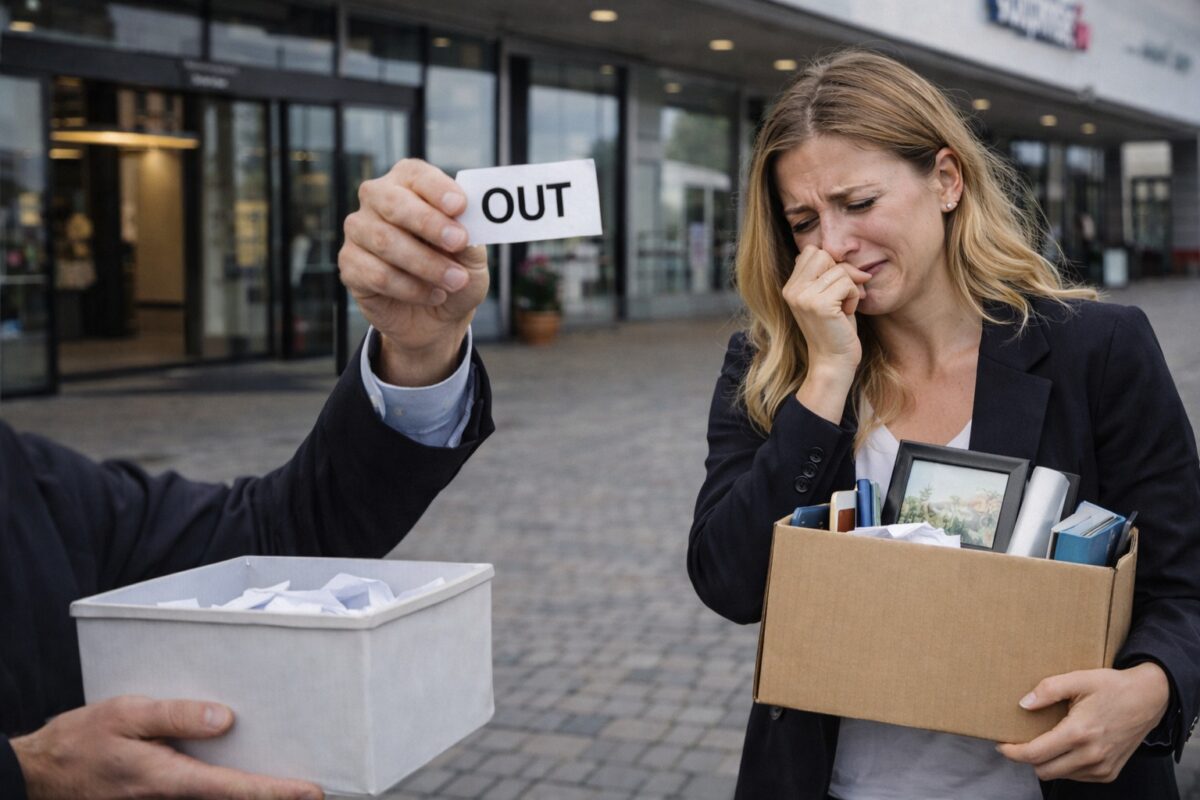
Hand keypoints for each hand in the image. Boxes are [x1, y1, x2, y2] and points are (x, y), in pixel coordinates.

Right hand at [11, 695, 322, 799]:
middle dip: (269, 795)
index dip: (275, 792)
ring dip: (246, 792)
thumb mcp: (125, 713)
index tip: (310, 792)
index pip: (232, 788)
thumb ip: (175, 716)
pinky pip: (194, 798)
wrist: (39, 773)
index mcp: (165, 778)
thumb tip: (224, 719)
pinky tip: (238, 773)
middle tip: (310, 787)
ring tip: (284, 780)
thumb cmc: (80, 741)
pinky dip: (220, 789)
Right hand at [340, 158, 489, 386]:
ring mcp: (359, 231)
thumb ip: (472, 234)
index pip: (416, 175)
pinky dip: (411, 289)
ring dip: (426, 264)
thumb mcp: (473, 253)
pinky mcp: (350, 265)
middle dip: (428, 222)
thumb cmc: (455, 270)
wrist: (437, 315)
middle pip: (393, 203)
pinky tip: (433, 295)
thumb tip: (470, 221)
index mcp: (408, 184)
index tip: (460, 206)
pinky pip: (377, 275)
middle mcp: (377, 200)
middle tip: (458, 242)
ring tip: (456, 281)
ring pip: (385, 241)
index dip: (437, 188)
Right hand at [782, 245, 870, 422]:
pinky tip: (847, 314)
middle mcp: (792, 290)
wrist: (832, 362)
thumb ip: (828, 275)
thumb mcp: (828, 297)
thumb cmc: (835, 330)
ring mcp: (803, 297)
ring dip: (850, 288)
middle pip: (823, 254)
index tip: (837, 287)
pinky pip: (848, 283)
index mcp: (790, 287)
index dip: (830, 265)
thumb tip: (849, 260)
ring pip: (839, 269)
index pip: (811, 252)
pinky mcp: (819, 305)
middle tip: (844, 296)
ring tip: (844, 309)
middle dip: (841, 272)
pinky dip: (854, 297)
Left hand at [997, 663, 1169, 782]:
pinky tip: (1066, 747)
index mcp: (1080, 733)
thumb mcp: (1079, 678)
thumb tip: (1023, 704)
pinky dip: (1065, 766)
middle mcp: (1091, 755)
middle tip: (1021, 741)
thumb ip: (1048, 689)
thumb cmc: (1113, 686)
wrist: (1150, 698)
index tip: (1001, 745)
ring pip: (1060, 775)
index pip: (1035, 754)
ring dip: (1047, 762)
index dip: (1013, 752)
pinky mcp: (1109, 772)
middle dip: (1027, 758)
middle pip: (1044, 770)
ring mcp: (1102, 767)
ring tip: (1046, 740)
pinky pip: (1077, 776)